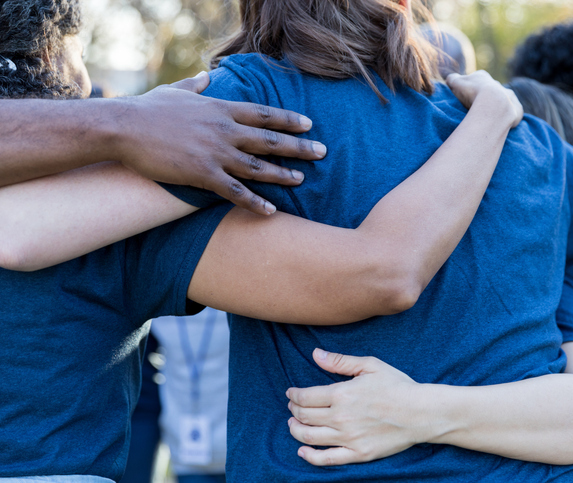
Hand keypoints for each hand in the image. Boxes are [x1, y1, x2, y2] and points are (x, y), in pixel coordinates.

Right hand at [112, 72, 326, 214]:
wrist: (124, 128)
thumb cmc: (148, 109)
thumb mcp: (174, 91)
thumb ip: (194, 86)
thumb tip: (204, 76)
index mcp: (220, 108)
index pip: (264, 114)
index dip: (289, 119)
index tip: (309, 124)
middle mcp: (224, 130)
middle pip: (270, 140)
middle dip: (299, 147)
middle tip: (322, 153)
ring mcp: (215, 153)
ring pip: (258, 167)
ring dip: (282, 175)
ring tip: (301, 180)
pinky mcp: (202, 174)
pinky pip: (235, 192)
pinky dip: (255, 202)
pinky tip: (270, 211)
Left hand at [286, 349, 422, 465]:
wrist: (421, 413)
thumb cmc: (397, 386)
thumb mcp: (370, 365)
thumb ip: (340, 361)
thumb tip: (315, 354)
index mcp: (342, 394)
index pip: (305, 397)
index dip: (293, 395)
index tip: (291, 393)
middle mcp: (341, 417)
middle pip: (304, 416)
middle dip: (293, 410)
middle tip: (293, 407)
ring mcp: (348, 438)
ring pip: (309, 437)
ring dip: (295, 431)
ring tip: (293, 425)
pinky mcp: (358, 454)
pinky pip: (327, 459)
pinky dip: (310, 457)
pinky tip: (302, 451)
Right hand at [446, 70, 522, 126]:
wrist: (493, 104)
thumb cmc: (472, 93)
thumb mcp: (456, 83)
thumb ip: (452, 79)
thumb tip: (450, 79)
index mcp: (482, 77)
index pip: (475, 81)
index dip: (469, 89)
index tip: (465, 97)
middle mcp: (498, 85)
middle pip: (490, 91)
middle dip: (484, 99)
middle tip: (476, 110)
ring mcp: (509, 97)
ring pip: (503, 102)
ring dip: (497, 109)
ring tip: (488, 119)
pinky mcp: (516, 110)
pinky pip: (513, 114)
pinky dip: (507, 118)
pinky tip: (501, 125)